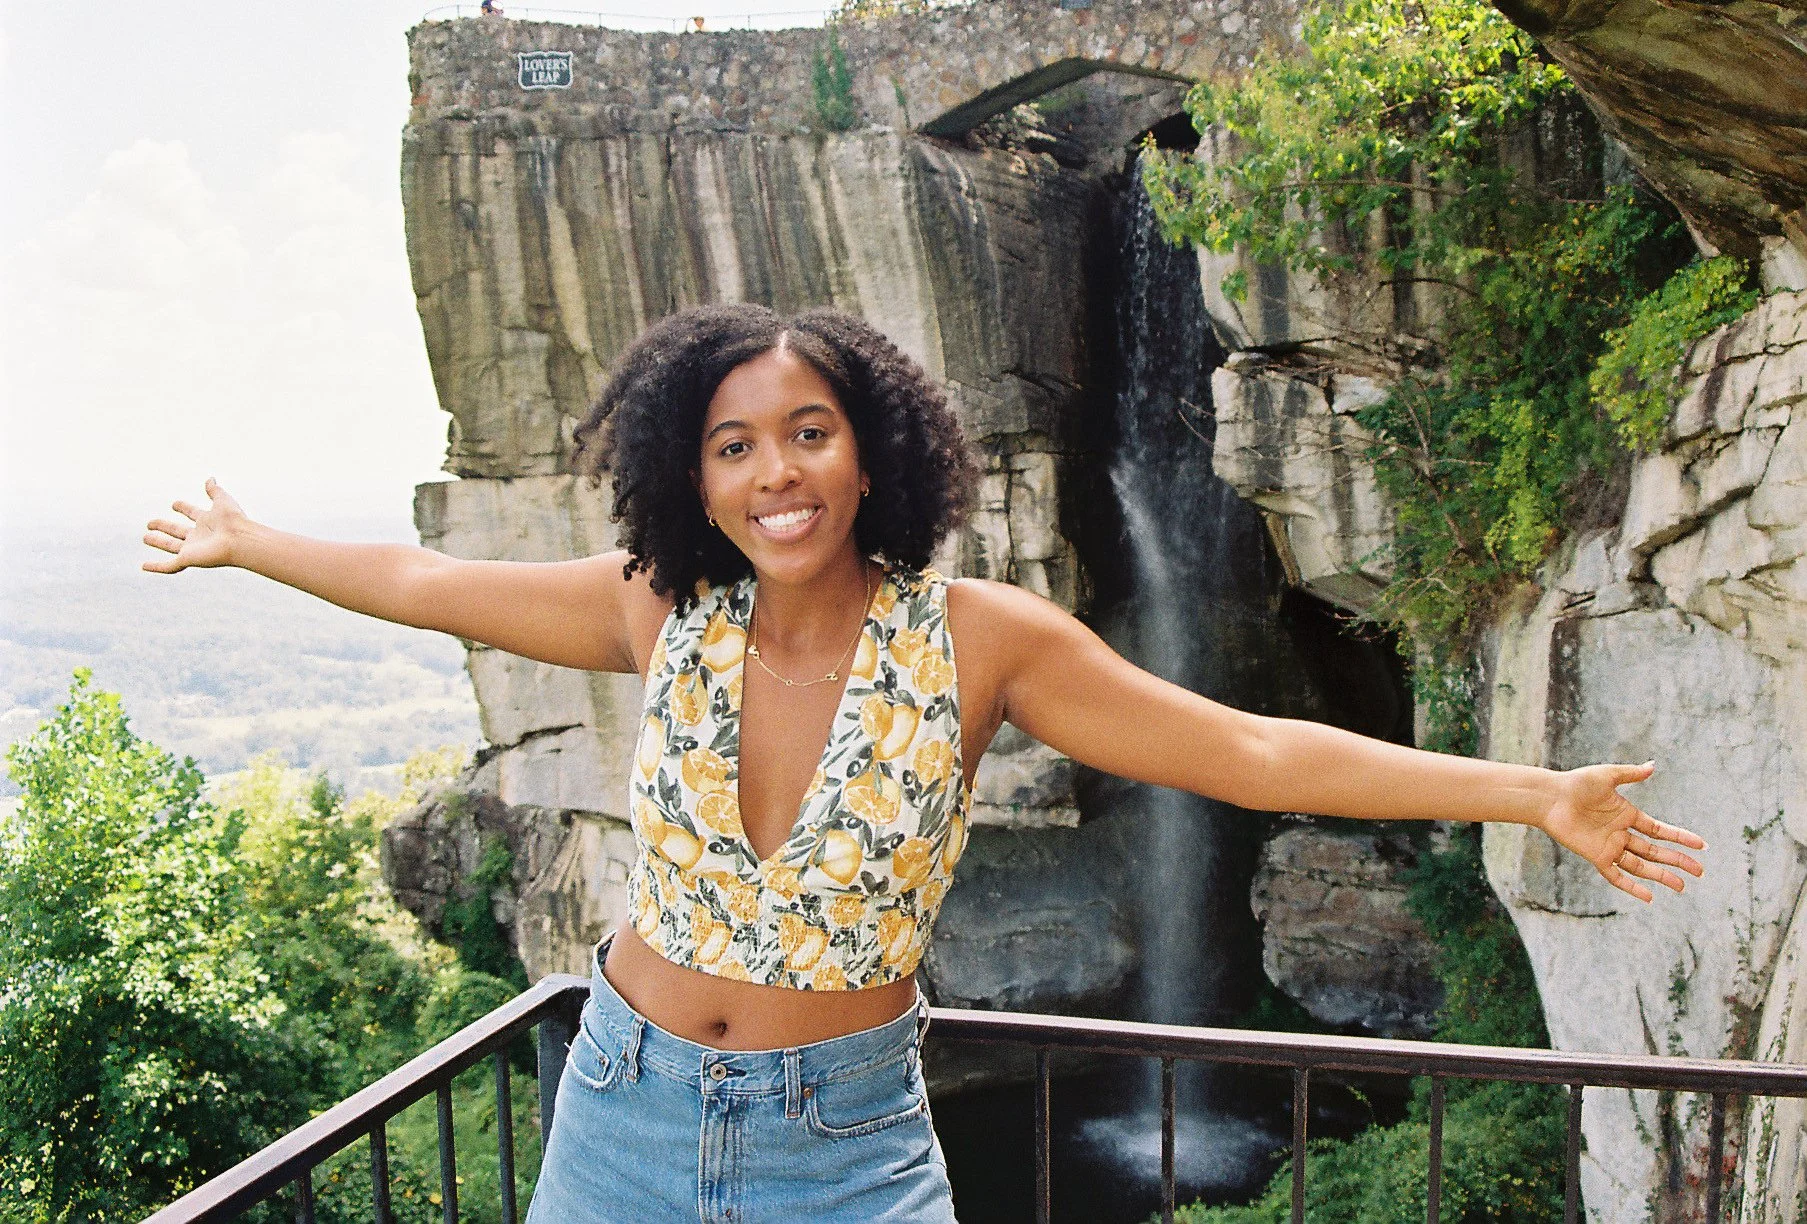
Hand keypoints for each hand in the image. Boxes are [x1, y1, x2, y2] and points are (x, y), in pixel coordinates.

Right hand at [142, 478, 246, 573]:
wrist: (239, 540)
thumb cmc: (233, 520)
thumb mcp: (222, 500)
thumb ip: (215, 491)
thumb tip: (211, 478)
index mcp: (208, 521)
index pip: (193, 513)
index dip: (184, 508)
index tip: (174, 504)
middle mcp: (200, 536)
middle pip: (178, 531)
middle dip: (165, 527)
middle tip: (150, 523)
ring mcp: (193, 549)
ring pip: (171, 546)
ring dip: (158, 542)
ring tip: (145, 538)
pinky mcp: (188, 559)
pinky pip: (169, 566)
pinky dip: (156, 567)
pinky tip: (144, 566)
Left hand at [1539, 762, 1704, 902]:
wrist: (1549, 797)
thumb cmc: (1575, 783)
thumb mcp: (1608, 776)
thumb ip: (1631, 774)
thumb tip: (1653, 765)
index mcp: (1627, 815)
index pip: (1660, 831)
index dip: (1680, 838)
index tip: (1701, 845)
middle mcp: (1621, 833)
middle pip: (1655, 851)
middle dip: (1677, 861)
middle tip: (1700, 871)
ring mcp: (1609, 846)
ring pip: (1641, 865)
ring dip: (1661, 875)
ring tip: (1682, 887)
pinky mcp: (1595, 855)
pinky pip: (1616, 875)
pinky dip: (1631, 886)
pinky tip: (1649, 897)